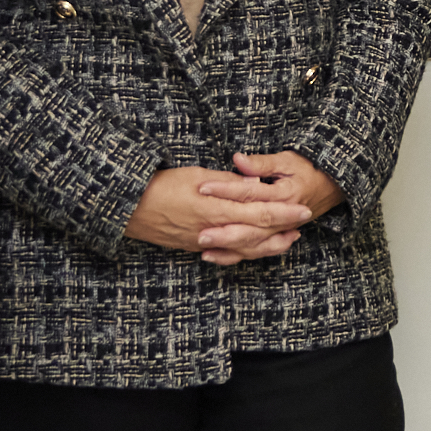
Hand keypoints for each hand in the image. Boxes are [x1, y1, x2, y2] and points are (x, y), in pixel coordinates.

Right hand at [127, 164, 312, 266]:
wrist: (128, 208)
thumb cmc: (160, 184)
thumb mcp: (196, 175)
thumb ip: (228, 183)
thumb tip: (254, 184)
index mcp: (216, 208)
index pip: (258, 212)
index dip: (283, 212)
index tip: (303, 209)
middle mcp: (213, 230)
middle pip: (256, 232)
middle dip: (282, 228)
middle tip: (303, 223)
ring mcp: (204, 242)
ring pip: (243, 248)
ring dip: (268, 244)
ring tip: (287, 238)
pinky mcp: (194, 247)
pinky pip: (226, 255)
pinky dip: (244, 254)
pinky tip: (253, 250)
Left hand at [197, 151, 341, 262]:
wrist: (330, 187)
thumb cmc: (307, 170)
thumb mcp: (287, 161)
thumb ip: (261, 163)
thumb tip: (238, 159)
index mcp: (285, 195)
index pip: (250, 193)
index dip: (226, 190)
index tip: (202, 187)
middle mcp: (283, 217)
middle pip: (251, 226)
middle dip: (224, 230)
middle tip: (200, 232)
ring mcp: (279, 230)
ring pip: (252, 243)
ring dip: (227, 246)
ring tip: (203, 245)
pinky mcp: (274, 237)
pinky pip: (253, 252)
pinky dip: (233, 256)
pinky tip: (212, 256)